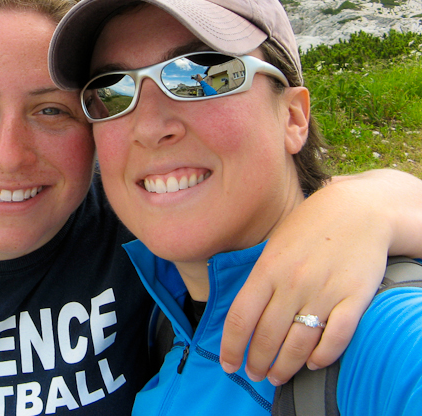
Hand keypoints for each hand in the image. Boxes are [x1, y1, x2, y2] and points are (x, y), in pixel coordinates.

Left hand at [219, 171, 409, 384]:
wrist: (359, 209)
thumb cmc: (310, 226)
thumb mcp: (275, 244)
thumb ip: (261, 276)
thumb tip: (244, 311)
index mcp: (267, 269)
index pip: (240, 317)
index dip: (230, 346)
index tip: (227, 364)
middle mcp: (292, 283)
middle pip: (267, 336)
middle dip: (257, 362)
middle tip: (254, 374)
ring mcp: (324, 292)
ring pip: (298, 344)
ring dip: (285, 366)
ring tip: (277, 376)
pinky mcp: (354, 298)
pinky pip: (335, 338)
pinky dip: (323, 356)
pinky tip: (313, 363)